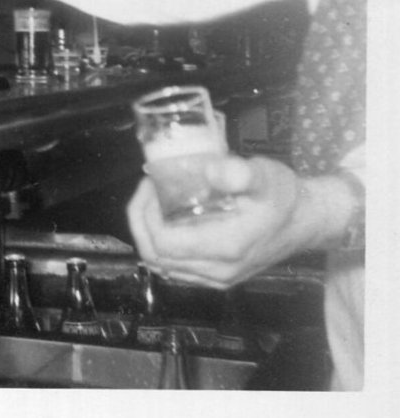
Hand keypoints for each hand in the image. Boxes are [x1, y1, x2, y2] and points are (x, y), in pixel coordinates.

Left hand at [126, 154, 303, 288]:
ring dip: (149, 232)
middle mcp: (218, 270)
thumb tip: (208, 169)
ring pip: (163, 265)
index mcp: (225, 247)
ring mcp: (218, 278)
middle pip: (155, 257)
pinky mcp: (219, 277)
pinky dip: (163, 244)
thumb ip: (236, 173)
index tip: (151, 184)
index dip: (146, 214)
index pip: (163, 243)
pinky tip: (168, 218)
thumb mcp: (264, 176)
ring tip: (155, 199)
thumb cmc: (284, 197)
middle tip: (147, 189)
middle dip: (140, 220)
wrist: (307, 221)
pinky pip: (177, 268)